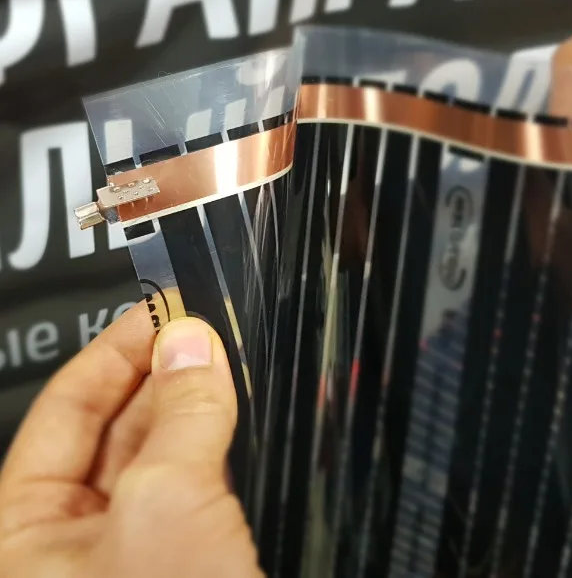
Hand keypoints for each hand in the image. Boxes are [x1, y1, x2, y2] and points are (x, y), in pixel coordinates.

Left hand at [0, 303, 262, 577]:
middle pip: (122, 423)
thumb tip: (191, 342)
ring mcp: (141, 544)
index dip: (116, 350)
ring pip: (171, 448)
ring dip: (203, 399)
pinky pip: (206, 476)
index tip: (162, 309)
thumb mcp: (165, 503)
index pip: (65, 410)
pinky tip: (254, 404)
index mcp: (30, 535)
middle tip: (206, 329)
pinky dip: (230, 437)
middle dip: (167, 370)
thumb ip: (179, 413)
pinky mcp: (193, 551)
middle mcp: (80, 538)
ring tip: (233, 356)